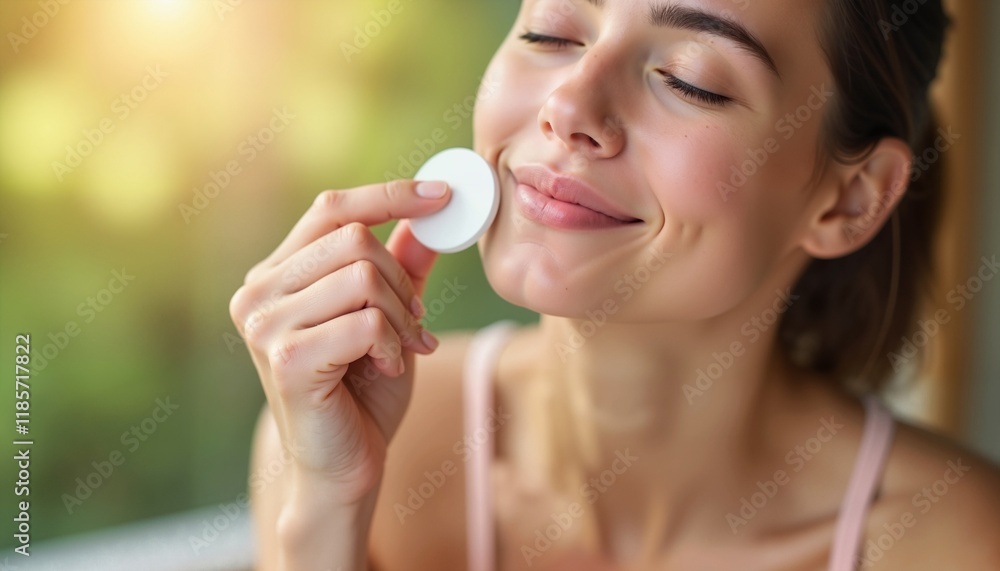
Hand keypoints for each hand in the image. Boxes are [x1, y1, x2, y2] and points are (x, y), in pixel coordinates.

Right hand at [229, 179, 449, 504]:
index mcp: (276, 275)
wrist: (343, 467)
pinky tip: (388, 366)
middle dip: (402, 279)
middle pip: (354, 238)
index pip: (331, 208)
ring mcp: (265, 326)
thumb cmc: (361, 392)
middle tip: (415, 320)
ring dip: (402, 316)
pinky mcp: (285, 358)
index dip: (389, 195)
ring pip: (364, 276)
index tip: (442, 195)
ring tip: (403, 347)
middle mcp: (258, 293)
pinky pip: (365, 321)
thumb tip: (430, 215)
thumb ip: (401, 267)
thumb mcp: (388, 318)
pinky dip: (393, 344)